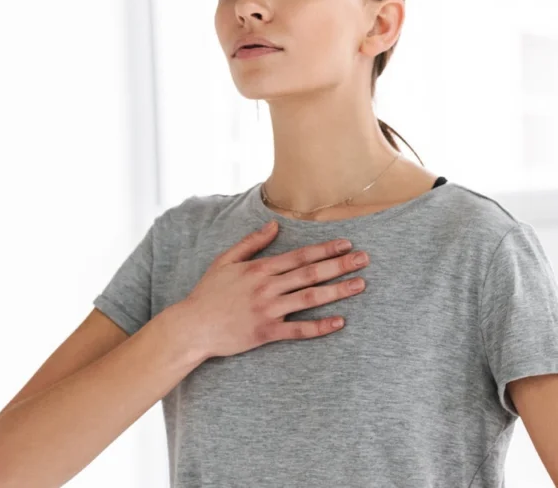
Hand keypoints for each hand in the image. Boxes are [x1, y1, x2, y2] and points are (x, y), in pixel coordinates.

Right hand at [176, 220, 369, 359]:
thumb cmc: (208, 293)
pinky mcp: (265, 333)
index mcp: (259, 269)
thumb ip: (251, 243)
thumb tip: (274, 225)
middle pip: (310, 274)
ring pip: (310, 299)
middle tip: (365, 259)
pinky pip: (298, 330)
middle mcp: (267, 287)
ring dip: (337, 291)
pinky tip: (340, 322)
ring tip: (360, 284)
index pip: (300, 256)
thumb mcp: (225, 261)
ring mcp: (268, 311)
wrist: (192, 327)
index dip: (325, 249)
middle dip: (340, 265)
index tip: (346, 244)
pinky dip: (319, 327)